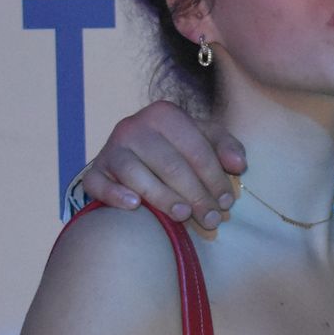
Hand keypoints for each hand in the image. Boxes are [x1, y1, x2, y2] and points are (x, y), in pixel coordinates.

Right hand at [81, 100, 245, 226]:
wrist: (132, 155)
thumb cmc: (175, 149)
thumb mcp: (203, 139)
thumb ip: (226, 147)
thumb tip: (239, 165)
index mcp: (165, 114)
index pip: (196, 149)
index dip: (215, 177)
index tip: (227, 202)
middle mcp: (134, 126)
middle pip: (170, 164)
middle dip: (195, 195)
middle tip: (211, 219)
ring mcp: (111, 148)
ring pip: (136, 173)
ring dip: (162, 198)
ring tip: (182, 216)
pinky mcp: (94, 171)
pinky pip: (99, 183)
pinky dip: (115, 194)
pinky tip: (135, 207)